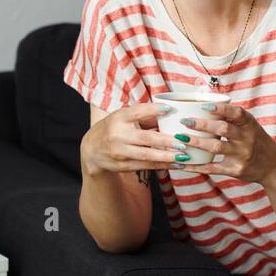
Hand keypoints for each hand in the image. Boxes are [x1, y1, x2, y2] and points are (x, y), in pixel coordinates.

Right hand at [82, 102, 198, 184]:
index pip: (137, 112)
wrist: (92, 150)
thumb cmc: (113, 128)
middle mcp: (118, 135)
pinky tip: (175, 164)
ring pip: (147, 155)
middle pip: (145, 138)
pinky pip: (146, 166)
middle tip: (183, 142)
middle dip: (165, 141)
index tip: (169, 109)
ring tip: (183, 156)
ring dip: (167, 156)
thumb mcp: (123, 117)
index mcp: (119, 118)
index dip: (153, 110)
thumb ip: (144, 116)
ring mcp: (119, 152)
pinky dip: (162, 165)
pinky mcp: (123, 166)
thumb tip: (170, 113)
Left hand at [173, 100, 275, 186]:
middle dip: (202, 125)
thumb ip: (230, 116)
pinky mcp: (236, 170)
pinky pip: (213, 168)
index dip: (220, 109)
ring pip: (216, 148)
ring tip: (179, 138)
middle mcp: (248, 139)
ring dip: (196, 143)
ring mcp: (242, 155)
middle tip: (184, 121)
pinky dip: (196, 166)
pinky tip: (182, 163)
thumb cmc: (254, 139)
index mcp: (249, 124)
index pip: (236, 113)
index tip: (204, 106)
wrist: (273, 166)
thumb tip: (202, 100)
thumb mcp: (249, 125)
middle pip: (223, 130)